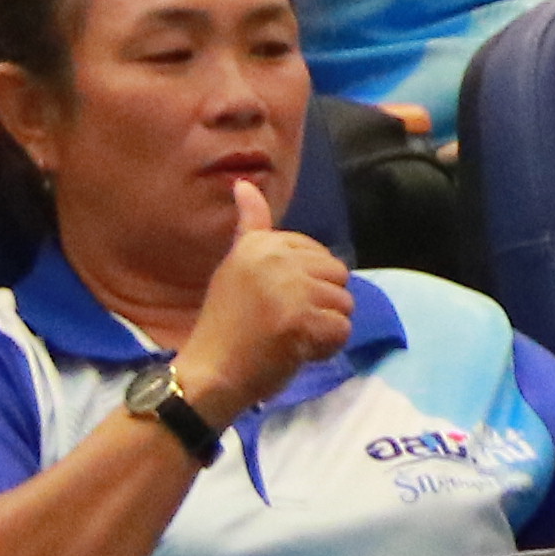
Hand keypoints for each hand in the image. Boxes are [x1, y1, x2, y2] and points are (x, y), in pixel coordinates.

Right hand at [174, 178, 351, 423]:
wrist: (210, 372)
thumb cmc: (226, 325)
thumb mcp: (236, 266)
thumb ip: (251, 227)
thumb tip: (245, 183)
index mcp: (262, 243)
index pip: (318, 254)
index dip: (307, 284)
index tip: (275, 302)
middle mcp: (276, 259)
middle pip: (338, 276)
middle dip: (321, 304)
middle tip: (286, 323)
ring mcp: (290, 289)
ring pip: (344, 304)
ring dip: (324, 327)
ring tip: (290, 337)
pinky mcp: (301, 320)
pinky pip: (342, 331)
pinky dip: (326, 347)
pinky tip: (297, 351)